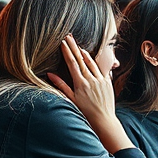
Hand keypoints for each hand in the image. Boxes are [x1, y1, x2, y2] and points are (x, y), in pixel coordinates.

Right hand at [47, 34, 130, 153]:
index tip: (63, 42)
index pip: (73, 63)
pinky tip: (91, 58)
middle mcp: (91, 79)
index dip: (67, 52)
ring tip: (78, 46)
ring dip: (85, 53)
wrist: (103, 120)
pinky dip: (95, 63)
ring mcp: (101, 80)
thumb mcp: (71, 99)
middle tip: (69, 37)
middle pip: (81, 60)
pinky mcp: (107, 83)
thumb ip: (61, 85)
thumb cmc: (85, 112)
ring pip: (92, 63)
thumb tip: (50, 74)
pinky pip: (101, 70)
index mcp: (81, 83)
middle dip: (74, 47)